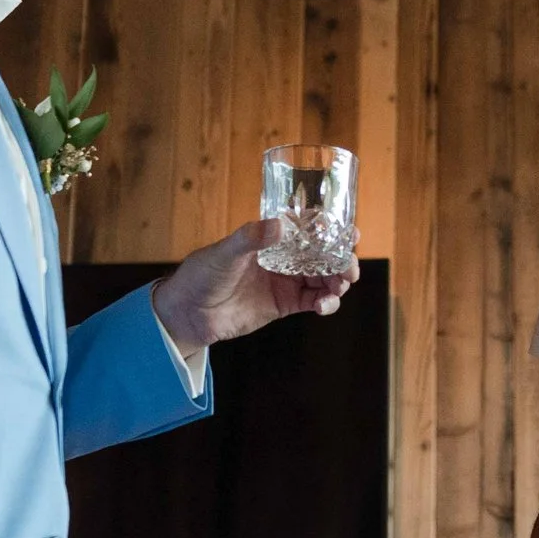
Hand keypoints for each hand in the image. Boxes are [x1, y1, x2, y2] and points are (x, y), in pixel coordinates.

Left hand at [150, 217, 358, 351]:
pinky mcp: (283, 306)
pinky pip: (312, 302)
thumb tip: (278, 225)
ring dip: (338, 281)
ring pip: (323, 280)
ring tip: (341, 285)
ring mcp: (284, 282)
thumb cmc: (201, 274)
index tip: (350, 231)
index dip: (332, 231)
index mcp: (271, 239)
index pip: (309, 230)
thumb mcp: (225, 252)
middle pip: (323, 256)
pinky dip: (325, 303)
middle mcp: (283, 258)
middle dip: (342, 259)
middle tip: (350, 265)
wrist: (188, 313)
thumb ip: (251, 239)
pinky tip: (325, 305)